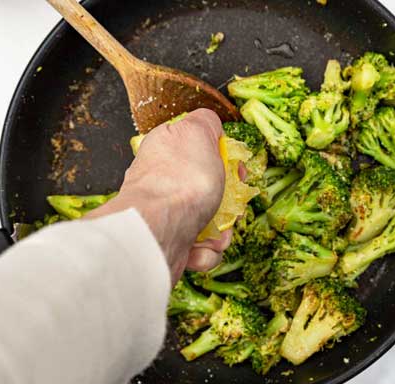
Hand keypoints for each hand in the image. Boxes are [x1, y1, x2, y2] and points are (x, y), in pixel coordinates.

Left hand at [86, 109, 231, 281]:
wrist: (158, 231)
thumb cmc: (179, 182)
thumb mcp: (197, 131)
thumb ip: (205, 121)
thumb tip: (209, 122)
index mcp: (165, 151)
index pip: (199, 151)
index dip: (224, 160)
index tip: (236, 169)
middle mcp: (161, 182)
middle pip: (209, 190)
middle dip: (227, 202)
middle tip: (231, 206)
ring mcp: (164, 215)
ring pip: (209, 222)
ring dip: (220, 232)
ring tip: (215, 235)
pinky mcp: (168, 244)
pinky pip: (200, 249)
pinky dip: (205, 252)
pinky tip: (198, 249)